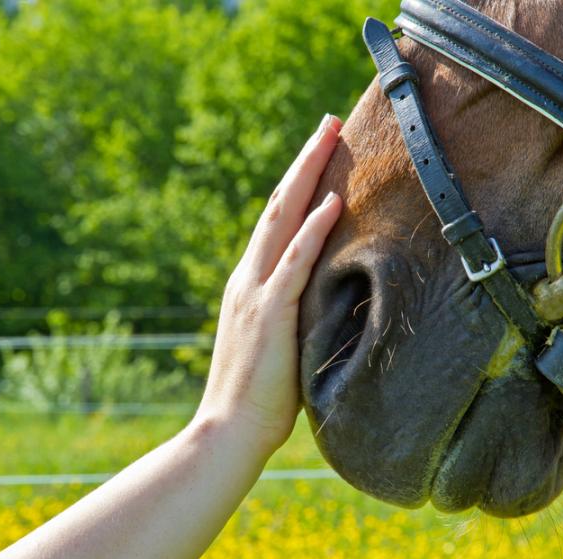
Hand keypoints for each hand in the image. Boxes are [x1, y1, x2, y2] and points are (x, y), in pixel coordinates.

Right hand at [197, 114, 342, 455]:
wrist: (229, 430)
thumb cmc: (258, 396)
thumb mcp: (277, 344)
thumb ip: (291, 314)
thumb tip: (324, 300)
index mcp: (250, 284)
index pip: (276, 222)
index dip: (297, 184)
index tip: (319, 155)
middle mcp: (248, 278)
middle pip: (278, 205)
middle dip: (304, 161)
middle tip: (328, 124)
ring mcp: (255, 293)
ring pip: (282, 220)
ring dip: (308, 175)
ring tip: (330, 137)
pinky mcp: (269, 314)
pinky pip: (294, 263)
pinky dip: (313, 230)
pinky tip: (333, 201)